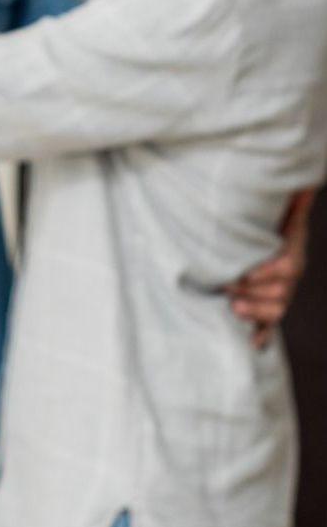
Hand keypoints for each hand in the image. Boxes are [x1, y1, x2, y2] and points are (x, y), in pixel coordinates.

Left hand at [227, 187, 315, 346]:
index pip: (287, 268)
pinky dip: (260, 336)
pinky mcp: (265, 313)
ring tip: (232, 308)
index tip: (245, 274)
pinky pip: (267, 329)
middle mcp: (286, 280)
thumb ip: (289, 205)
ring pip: (275, 311)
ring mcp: (278, 298)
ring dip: (254, 312)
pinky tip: (251, 343)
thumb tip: (302, 183)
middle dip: (253, 292)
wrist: (253, 251)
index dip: (267, 273)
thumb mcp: (275, 218)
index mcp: (290, 255)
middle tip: (225, 287)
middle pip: (280, 292)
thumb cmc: (263, 231)